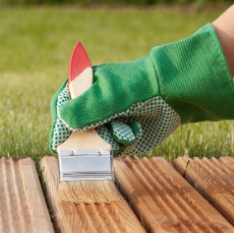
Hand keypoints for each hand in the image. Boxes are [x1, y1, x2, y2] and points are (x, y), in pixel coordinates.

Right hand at [49, 24, 233, 155]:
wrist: (174, 93)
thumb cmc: (137, 88)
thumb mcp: (107, 96)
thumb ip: (83, 109)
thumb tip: (62, 122)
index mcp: (83, 86)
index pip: (61, 107)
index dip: (59, 125)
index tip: (60, 143)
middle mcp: (92, 103)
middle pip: (76, 129)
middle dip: (90, 137)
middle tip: (103, 138)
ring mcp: (107, 118)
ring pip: (95, 141)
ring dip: (110, 139)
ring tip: (126, 130)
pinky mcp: (121, 131)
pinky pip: (112, 146)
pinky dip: (123, 141)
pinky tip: (135, 130)